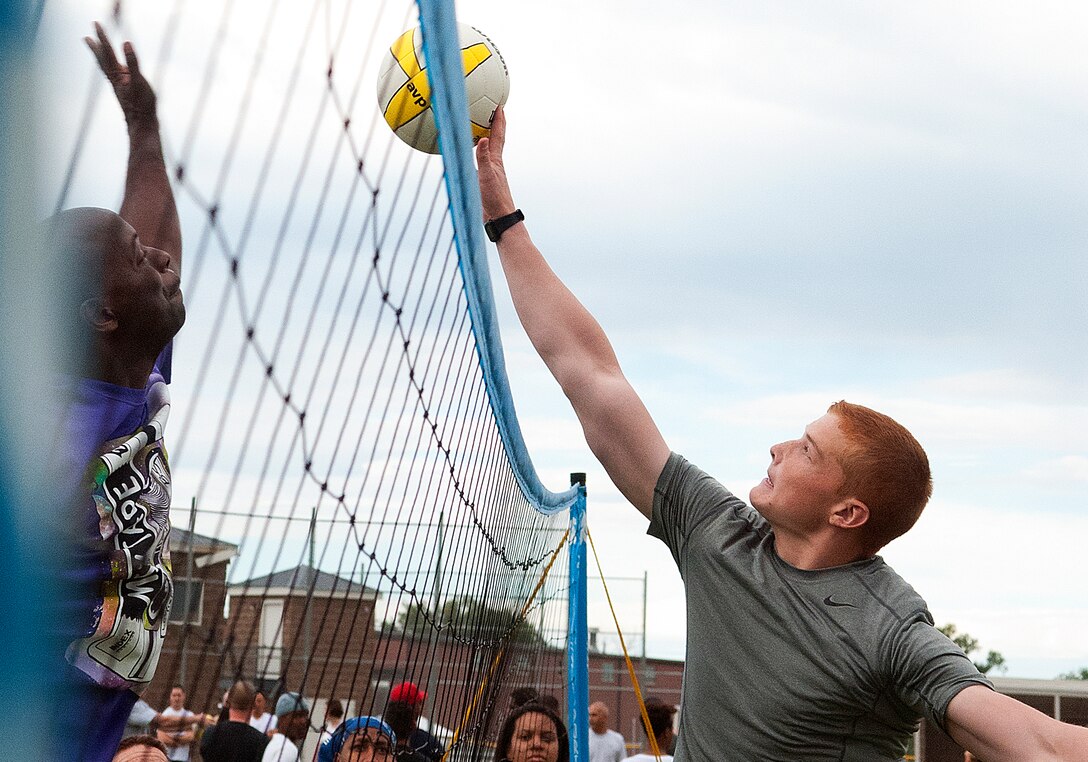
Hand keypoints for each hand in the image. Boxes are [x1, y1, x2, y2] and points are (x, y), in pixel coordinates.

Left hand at [84, 22, 157, 126]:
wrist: (142, 124)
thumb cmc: (142, 105)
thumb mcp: (139, 81)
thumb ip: (132, 62)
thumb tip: (125, 44)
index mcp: (117, 74)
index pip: (107, 51)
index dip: (102, 37)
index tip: (96, 24)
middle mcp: (115, 78)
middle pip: (102, 59)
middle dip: (96, 46)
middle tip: (86, 37)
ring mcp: (119, 85)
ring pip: (106, 67)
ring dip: (101, 56)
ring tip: (96, 49)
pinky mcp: (125, 91)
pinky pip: (114, 75)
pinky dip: (110, 67)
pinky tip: (114, 68)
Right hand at [475, 106, 516, 220]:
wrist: (499, 218)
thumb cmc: (494, 199)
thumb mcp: (486, 177)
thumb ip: (483, 158)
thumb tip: (482, 139)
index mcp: (495, 160)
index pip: (498, 135)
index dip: (499, 120)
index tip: (500, 104)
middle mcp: (493, 163)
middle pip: (494, 138)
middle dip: (494, 124)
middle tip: (493, 109)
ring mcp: (489, 172)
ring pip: (487, 149)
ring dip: (484, 137)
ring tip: (481, 127)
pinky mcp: (483, 180)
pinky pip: (478, 161)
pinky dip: (475, 153)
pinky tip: (470, 155)